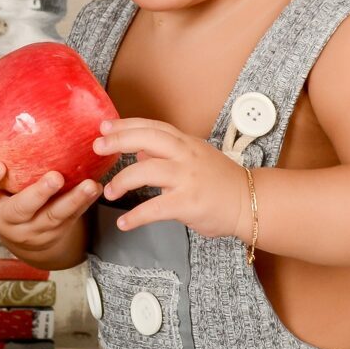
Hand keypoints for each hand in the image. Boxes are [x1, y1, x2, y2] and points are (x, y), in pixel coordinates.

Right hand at [0, 120, 100, 256]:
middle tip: (55, 177)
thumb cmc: (2, 198)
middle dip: (38, 194)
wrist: (26, 239)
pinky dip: (86, 202)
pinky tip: (96, 187)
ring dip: (73, 200)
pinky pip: (73, 217)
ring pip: (54, 216)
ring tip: (89, 185)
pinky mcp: (57, 231)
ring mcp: (35, 229)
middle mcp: (10, 221)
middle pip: (21, 209)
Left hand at [96, 118, 250, 240]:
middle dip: (119, 140)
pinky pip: (155, 208)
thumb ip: (167, 153)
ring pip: (146, 171)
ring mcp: (188, 178)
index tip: (104, 126)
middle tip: (98, 147)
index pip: (152, 127)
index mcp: (187, 143)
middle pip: (148, 139)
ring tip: (109, 192)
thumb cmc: (222, 183)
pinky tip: (124, 224)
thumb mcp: (195, 158)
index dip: (126, 125)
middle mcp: (186, 155)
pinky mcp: (189, 203)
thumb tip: (139, 149)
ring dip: (122, 181)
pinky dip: (136, 217)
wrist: (251, 202)